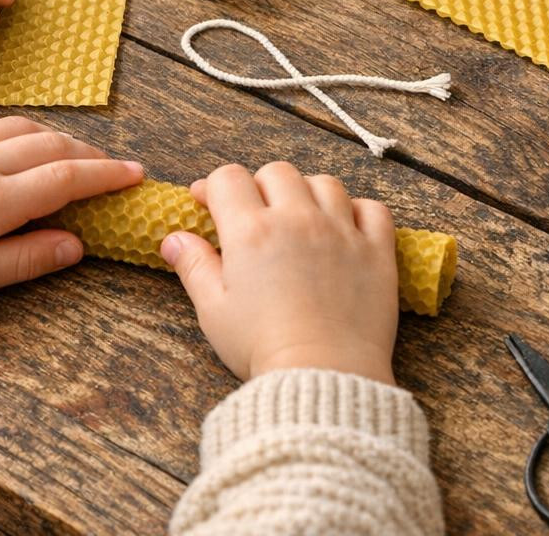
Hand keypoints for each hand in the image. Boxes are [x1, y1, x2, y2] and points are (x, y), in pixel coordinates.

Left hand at [0, 118, 143, 301]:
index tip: (136, 176)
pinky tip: (15, 146)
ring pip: (22, 126)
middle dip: (91, 155)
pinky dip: (16, 131)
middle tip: (114, 168)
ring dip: (57, 138)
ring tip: (73, 154)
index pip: (68, 178)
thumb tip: (75, 245)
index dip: (108, 176)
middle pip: (53, 145)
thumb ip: (24, 259)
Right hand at [161, 162, 398, 383]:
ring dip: (308, 194)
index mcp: (251, 231)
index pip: (229, 178)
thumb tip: (173, 240)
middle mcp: (298, 219)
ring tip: (301, 220)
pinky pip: (373, 209)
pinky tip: (346, 229)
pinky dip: (359, 211)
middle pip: (277, 172)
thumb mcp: (214, 310)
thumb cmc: (262, 348)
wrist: (323, 376)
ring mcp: (342, 231)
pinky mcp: (376, 251)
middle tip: (255, 216)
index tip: (208, 204)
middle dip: (260, 187)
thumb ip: (194, 266)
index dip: (214, 187)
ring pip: (325, 183)